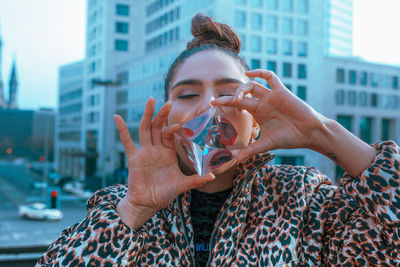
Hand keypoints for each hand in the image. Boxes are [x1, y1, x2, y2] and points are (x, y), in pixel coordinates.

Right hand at [114, 98, 214, 228]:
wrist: (148, 204)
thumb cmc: (164, 194)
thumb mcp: (183, 185)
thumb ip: (196, 179)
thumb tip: (213, 175)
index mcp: (167, 153)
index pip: (169, 134)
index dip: (172, 128)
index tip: (178, 124)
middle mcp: (155, 150)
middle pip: (158, 127)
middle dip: (162, 115)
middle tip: (168, 102)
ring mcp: (144, 152)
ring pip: (145, 129)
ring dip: (148, 115)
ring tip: (151, 100)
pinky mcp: (134, 158)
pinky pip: (127, 142)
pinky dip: (122, 130)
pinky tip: (117, 117)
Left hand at [211, 69, 325, 159]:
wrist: (309, 134)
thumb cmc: (290, 138)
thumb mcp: (267, 144)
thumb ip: (251, 150)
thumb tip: (236, 161)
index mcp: (258, 113)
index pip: (238, 105)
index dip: (225, 103)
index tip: (212, 105)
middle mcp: (263, 102)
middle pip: (242, 95)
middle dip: (228, 97)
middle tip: (217, 102)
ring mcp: (271, 96)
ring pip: (253, 85)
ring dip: (242, 89)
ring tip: (236, 99)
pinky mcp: (282, 92)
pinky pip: (271, 78)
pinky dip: (260, 73)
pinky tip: (249, 73)